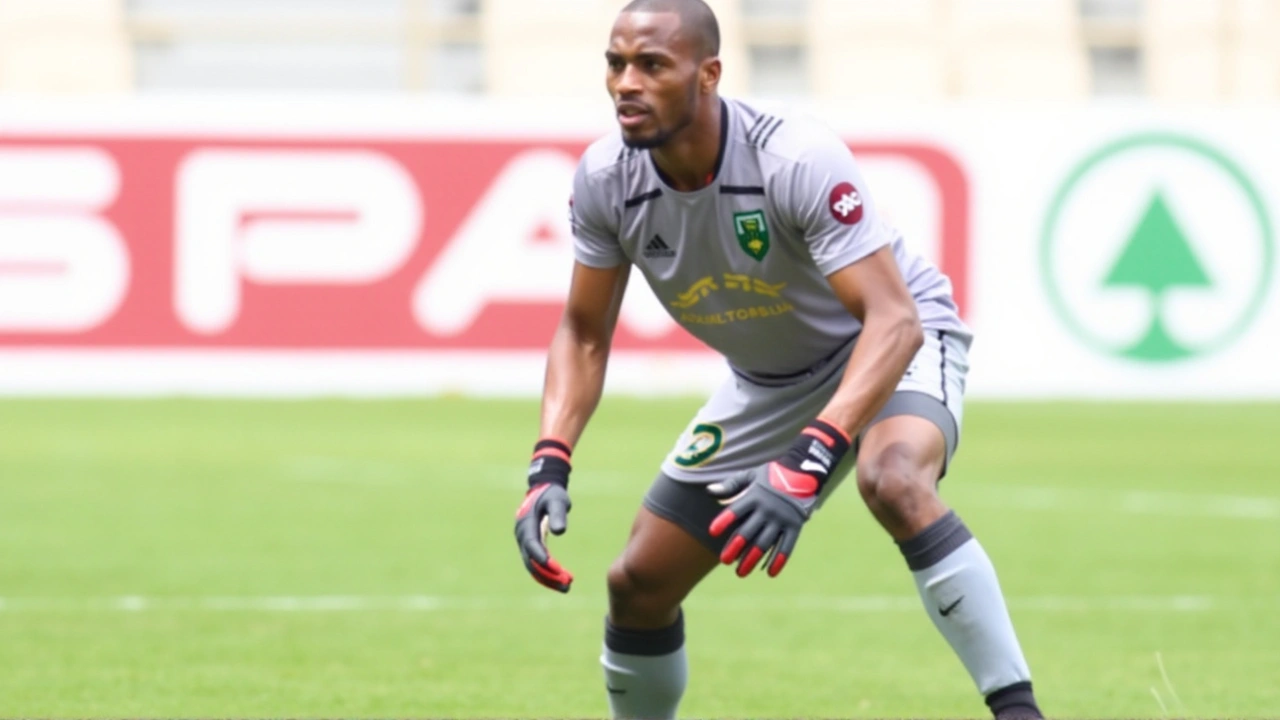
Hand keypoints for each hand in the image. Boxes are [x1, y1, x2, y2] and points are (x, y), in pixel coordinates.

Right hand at [514, 439, 574, 592]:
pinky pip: (536, 564)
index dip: (541, 557)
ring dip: (548, 578)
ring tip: (567, 587)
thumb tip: (560, 531)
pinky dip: (547, 574)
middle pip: (531, 560)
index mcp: (526, 523)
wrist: (543, 490)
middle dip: (548, 574)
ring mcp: (524, 542)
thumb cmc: (552, 494)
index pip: (532, 544)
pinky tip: (561, 580)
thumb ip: (558, 513)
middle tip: (566, 584)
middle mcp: (522, 535)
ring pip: (533, 566)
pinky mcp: (531, 546)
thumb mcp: (557, 500)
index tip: (555, 569)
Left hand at [707, 418, 850, 577]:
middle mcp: (767, 509)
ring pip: (765, 543)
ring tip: (740, 572)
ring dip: (752, 559)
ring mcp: (782, 519)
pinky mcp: (795, 526)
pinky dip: (779, 560)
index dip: (724, 521)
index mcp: (754, 495)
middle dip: (735, 548)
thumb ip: (730, 485)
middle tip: (724, 561)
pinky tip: (770, 573)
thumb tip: (708, 491)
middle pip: (748, 531)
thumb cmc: (770, 475)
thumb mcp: (750, 475)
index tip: (712, 532)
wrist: (803, 473)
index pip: (736, 510)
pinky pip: (787, 546)